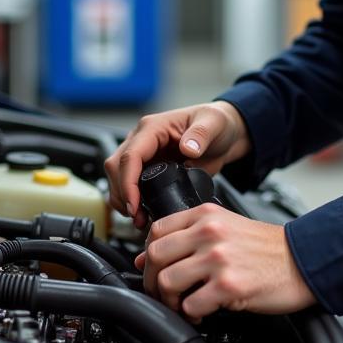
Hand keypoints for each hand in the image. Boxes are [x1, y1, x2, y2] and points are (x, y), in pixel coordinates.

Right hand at [105, 101, 250, 228]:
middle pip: (117, 168)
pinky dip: (131, 201)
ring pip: (118, 177)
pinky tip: (142, 213)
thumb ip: (201, 134)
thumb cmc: (217, 123)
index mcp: (153, 127)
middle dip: (122, 195)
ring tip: (140, 219)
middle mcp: (143, 139)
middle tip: (137, 217)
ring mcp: (144, 154)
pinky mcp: (148, 167)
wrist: (225, 133)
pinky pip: (130, 184)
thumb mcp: (213, 124)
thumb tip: (188, 148)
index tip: (134, 204)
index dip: (128, 182)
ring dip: (123, 200)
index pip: (130, 155)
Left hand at [134, 203, 315, 318]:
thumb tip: (147, 257)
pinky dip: (192, 314)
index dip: (149, 255)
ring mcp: (219, 258)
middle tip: (163, 294)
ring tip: (183, 305)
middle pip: (156, 256)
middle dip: (152, 281)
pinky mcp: (230, 285)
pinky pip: (191, 304)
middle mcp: (210, 232)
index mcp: (206, 215)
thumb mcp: (225, 228)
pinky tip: (202, 312)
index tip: (154, 270)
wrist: (303, 260)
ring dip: (170, 301)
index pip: (156, 230)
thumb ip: (188, 236)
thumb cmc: (266, 248)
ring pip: (168, 282)